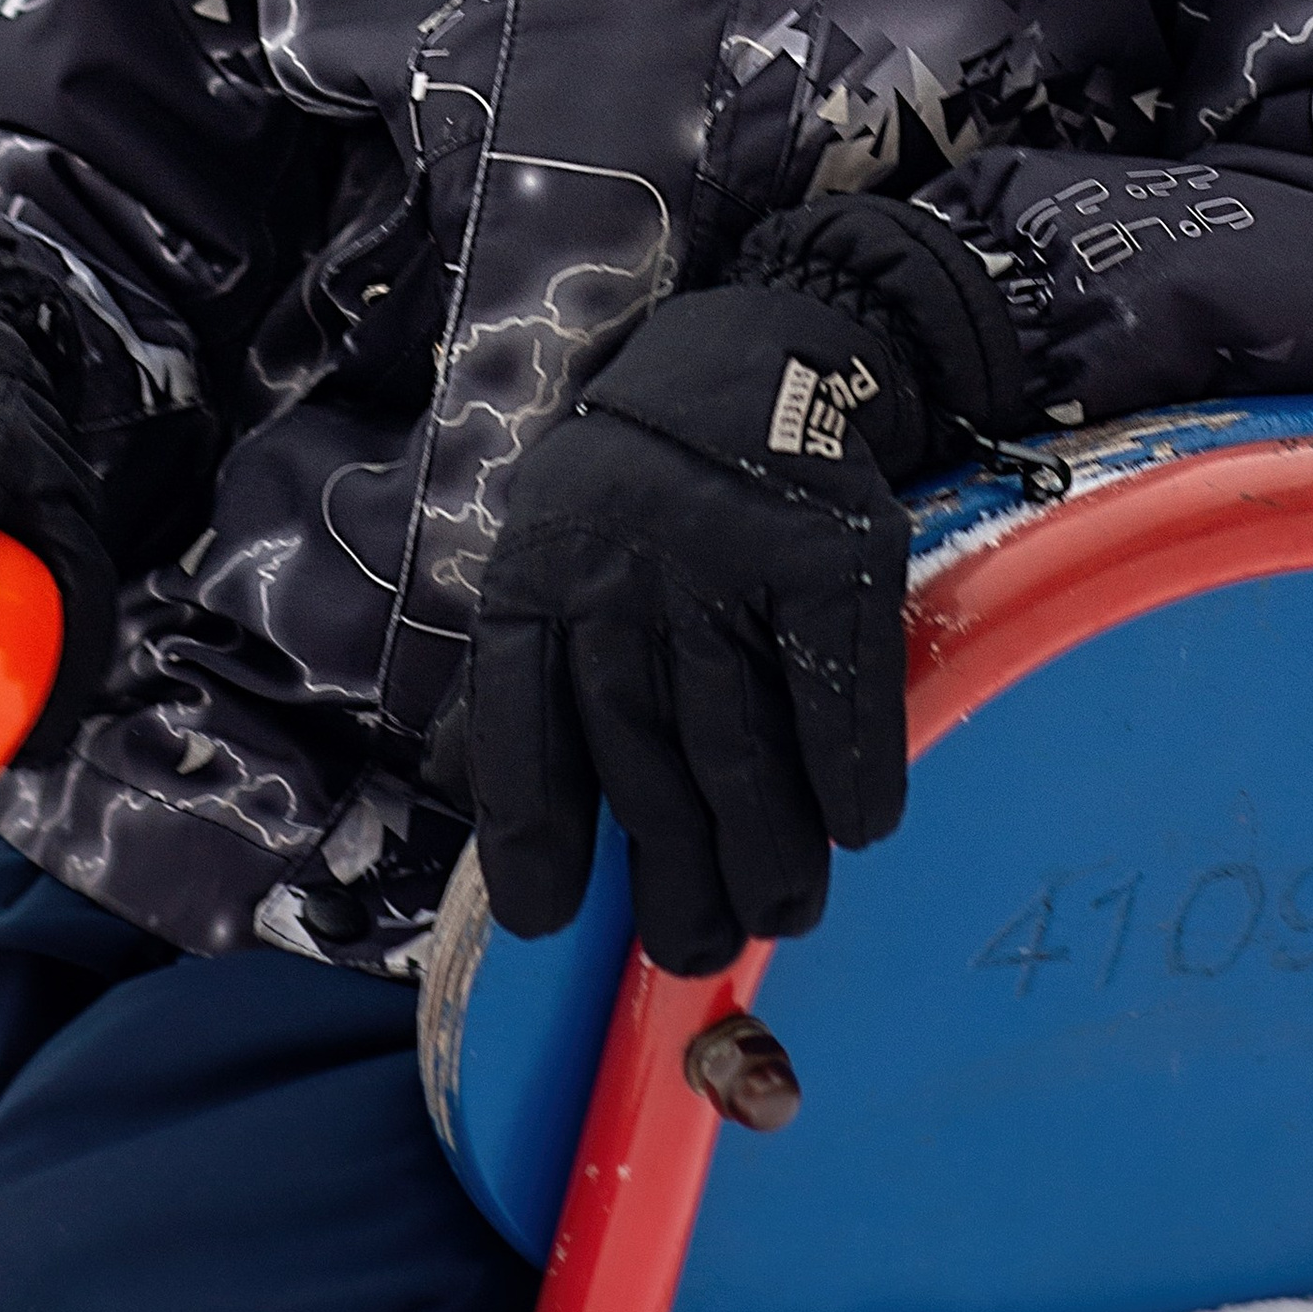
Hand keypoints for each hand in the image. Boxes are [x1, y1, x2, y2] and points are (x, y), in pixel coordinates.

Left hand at [468, 285, 923, 976]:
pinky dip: (847, 773)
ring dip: (766, 850)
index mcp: (537, 581)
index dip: (532, 834)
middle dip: (674, 876)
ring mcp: (724, 564)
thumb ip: (518, 673)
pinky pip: (835, 691)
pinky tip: (853, 828)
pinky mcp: (822, 556)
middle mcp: (620, 576)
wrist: (740, 363)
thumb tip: (459, 792)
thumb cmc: (626, 497)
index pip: (521, 726)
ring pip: (739, 743)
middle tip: (698, 948)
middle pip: (643, 759)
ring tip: (782, 912)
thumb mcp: (541, 553)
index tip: (551, 924)